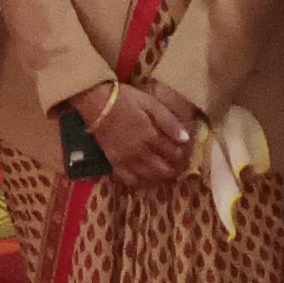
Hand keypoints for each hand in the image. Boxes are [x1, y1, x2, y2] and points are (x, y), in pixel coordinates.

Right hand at [83, 76, 198, 188]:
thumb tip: (186, 138)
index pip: (174, 153)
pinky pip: (130, 181)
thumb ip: (168, 121)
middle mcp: (140, 153)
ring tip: (166, 174)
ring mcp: (127, 160)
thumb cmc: (125, 99)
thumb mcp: (150, 103)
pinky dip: (141, 182)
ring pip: (149, 178)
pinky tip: (146, 179)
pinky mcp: (114, 164)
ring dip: (161, 178)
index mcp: (151, 136)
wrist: (96, 103)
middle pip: (164, 169)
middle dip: (175, 170)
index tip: (187, 154)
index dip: (183, 155)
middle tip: (180, 167)